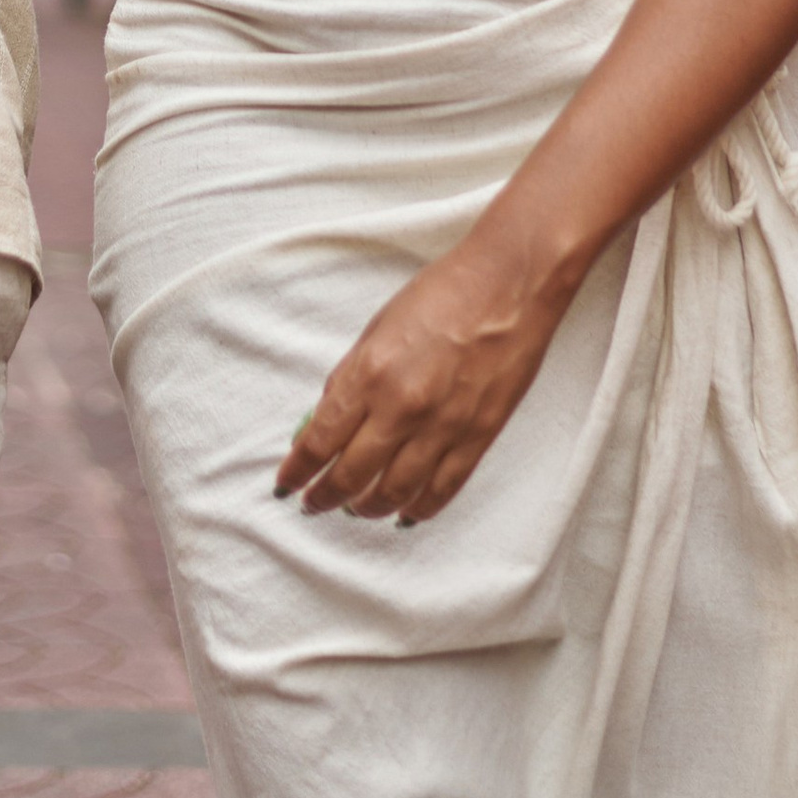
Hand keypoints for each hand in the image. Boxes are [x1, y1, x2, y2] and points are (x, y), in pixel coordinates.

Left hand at [275, 233, 566, 526]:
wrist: (510, 284)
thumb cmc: (442, 294)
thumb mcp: (378, 326)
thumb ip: (350, 376)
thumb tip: (325, 418)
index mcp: (370, 373)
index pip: (320, 440)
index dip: (298, 471)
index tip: (286, 485)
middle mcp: (402, 407)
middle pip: (351, 475)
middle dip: (325, 497)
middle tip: (314, 503)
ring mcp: (443, 428)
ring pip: (394, 492)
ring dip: (368, 508)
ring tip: (356, 509)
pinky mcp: (478, 438)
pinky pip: (441, 490)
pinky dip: (418, 510)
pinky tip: (404, 513)